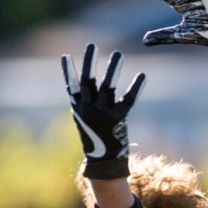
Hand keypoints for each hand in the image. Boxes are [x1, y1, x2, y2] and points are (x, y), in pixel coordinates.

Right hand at [61, 43, 145, 180]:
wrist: (104, 162)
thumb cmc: (94, 138)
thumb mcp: (83, 119)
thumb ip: (80, 100)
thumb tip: (73, 81)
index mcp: (79, 109)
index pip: (71, 86)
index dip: (68, 71)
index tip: (66, 56)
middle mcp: (89, 109)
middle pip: (88, 81)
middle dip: (89, 62)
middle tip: (92, 45)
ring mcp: (103, 114)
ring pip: (107, 87)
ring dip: (112, 69)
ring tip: (118, 54)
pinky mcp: (118, 119)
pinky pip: (128, 100)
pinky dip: (135, 87)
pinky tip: (141, 75)